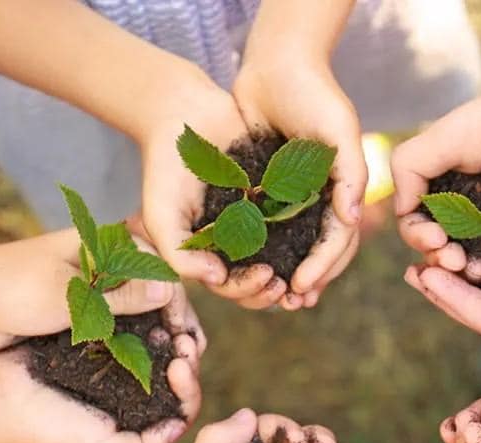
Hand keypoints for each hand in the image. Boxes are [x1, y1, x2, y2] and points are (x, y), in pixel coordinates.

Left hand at [0, 229, 186, 353]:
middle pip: (153, 293)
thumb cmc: (9, 289)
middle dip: (173, 324)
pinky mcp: (81, 313)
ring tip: (174, 369)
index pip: (158, 271)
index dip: (178, 305)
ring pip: (137, 313)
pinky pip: (116, 327)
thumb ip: (118, 295)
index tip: (188, 338)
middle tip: (188, 358)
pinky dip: (132, 345)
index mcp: (103, 245)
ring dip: (155, 338)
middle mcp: (103, 265)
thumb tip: (169, 289)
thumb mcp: (67, 294)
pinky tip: (147, 369)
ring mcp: (92, 289)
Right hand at [0, 289, 202, 442]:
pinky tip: (147, 308)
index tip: (179, 367)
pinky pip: (132, 326)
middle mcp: (132, 396)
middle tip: (184, 340)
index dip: (190, 387)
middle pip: (176, 374)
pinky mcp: (99, 339)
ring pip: (159, 348)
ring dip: (170, 335)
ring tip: (170, 324)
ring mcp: (116, 366)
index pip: (182, 407)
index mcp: (139, 425)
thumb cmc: (47, 432)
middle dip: (186, 357)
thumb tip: (178, 428)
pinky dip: (144, 318)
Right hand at [137, 89, 298, 308]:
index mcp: (208, 252)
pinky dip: (305, 233)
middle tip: (287, 283)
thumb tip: (216, 278)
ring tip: (307, 268)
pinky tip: (319, 235)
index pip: (229, 286)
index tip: (267, 276)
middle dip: (270, 289)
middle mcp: (234, 241)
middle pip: (255, 280)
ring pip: (278, 257)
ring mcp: (255, 220)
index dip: (248, 290)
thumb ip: (179, 254)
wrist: (184, 115)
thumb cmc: (166, 169)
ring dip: (291, 270)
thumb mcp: (160, 216)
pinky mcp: (275, 195)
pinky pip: (293, 220)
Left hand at [233, 57, 364, 310]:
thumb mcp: (338, 127)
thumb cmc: (313, 91)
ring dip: (288, 272)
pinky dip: (265, 250)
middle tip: (290, 304)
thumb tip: (353, 219)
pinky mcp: (271, 188)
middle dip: (310, 279)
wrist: (276, 63)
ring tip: (273, 297)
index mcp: (345, 188)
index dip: (324, 266)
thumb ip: (350, 171)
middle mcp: (324, 196)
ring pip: (296, 245)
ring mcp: (297, 194)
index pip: (339, 239)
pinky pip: (270, 227)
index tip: (303, 287)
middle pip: (322, 250)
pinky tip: (249, 267)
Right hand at [393, 75, 480, 268]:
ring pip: (476, 265)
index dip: (419, 238)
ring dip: (469, 275)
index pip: (417, 226)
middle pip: (443, 252)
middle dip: (443, 262)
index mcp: (447, 189)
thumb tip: (402, 211)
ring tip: (479, 272)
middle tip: (458, 262)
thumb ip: (409, 168)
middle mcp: (472, 210)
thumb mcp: (446, 137)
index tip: (437, 238)